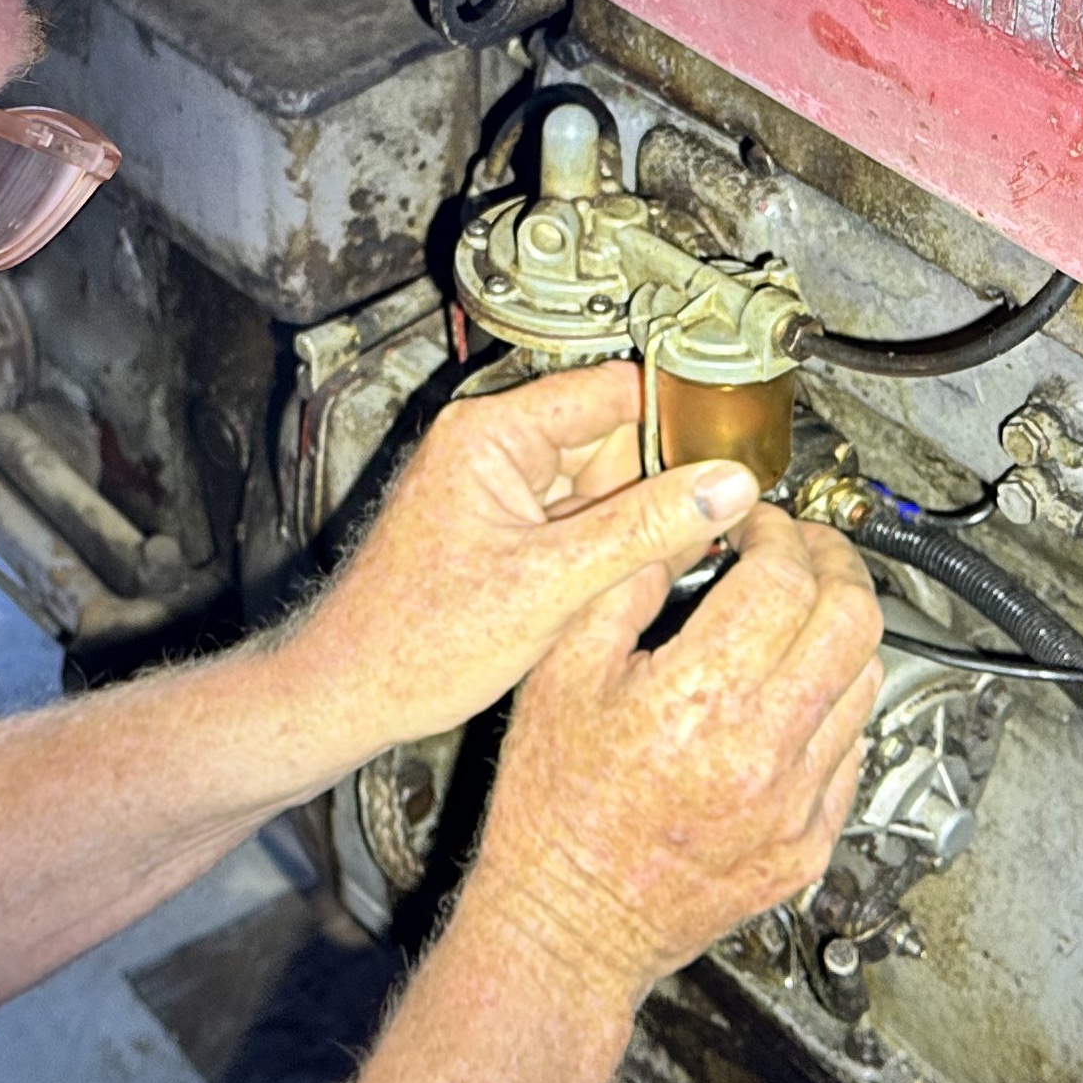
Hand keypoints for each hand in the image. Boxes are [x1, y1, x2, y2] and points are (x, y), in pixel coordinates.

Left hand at [283, 365, 765, 763]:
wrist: (352, 693)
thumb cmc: (417, 641)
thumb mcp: (553, 584)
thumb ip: (647, 529)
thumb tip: (726, 486)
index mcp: (492, 433)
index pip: (614, 389)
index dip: (677, 421)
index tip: (731, 453)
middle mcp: (489, 445)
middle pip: (614, 440)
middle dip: (651, 491)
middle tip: (676, 544)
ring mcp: (494, 486)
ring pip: (600, 487)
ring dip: (626, 527)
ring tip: (610, 584)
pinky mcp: (498, 525)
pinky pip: (575, 520)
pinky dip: (598, 551)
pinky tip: (590, 594)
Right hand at [454, 509, 885, 1011]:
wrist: (571, 926)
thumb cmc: (553, 814)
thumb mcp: (559, 680)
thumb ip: (623, 593)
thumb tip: (677, 541)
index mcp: (703, 696)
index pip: (785, 578)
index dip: (776, 532)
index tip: (757, 523)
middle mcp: (765, 748)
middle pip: (852, 619)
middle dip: (833, 563)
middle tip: (803, 547)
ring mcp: (798, 802)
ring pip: (866, 680)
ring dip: (842, 629)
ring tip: (804, 611)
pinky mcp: (809, 842)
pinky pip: (853, 750)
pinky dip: (836, 702)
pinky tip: (798, 691)